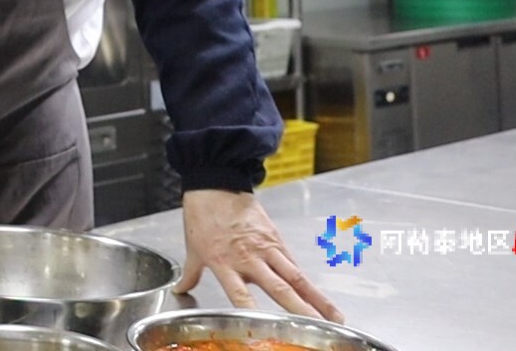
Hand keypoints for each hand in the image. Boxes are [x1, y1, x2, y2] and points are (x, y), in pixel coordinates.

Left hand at [177, 189, 343, 321]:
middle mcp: (249, 258)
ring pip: (296, 277)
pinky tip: (321, 297)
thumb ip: (191, 273)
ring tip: (334, 319)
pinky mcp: (276, 239)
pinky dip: (307, 281)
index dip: (252, 313)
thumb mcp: (192, 248)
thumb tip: (181, 290)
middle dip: (299, 311)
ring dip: (316, 299)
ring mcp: (266, 248)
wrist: (215, 184)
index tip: (264, 331)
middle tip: (317, 330)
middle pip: (279, 288)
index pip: (240, 295)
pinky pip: (294, 263)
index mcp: (224, 263)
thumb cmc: (203, 216)